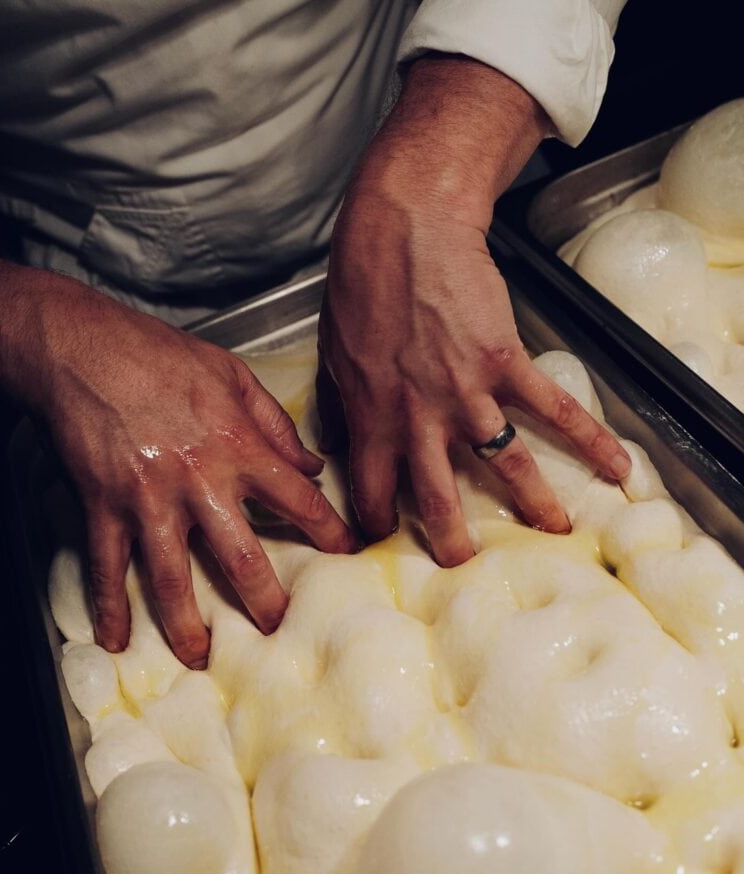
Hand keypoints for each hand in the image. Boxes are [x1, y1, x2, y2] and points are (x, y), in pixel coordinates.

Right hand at [0, 257, 355, 666]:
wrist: (83, 347)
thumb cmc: (161, 356)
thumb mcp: (232, 375)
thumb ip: (276, 424)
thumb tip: (313, 464)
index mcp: (238, 447)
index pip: (298, 500)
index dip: (329, 531)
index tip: (349, 555)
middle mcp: (199, 482)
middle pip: (240, 556)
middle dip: (263, 600)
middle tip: (276, 630)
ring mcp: (149, 500)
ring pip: (172, 576)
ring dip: (186, 624)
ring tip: (201, 658)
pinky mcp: (104, 506)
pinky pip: (107, 566)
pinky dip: (109, 605)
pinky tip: (116, 638)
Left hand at [318, 57, 630, 564]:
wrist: (404, 231)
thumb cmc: (360, 289)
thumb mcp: (334, 358)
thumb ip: (341, 410)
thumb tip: (334, 448)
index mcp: (373, 420)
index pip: (373, 493)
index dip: (376, 523)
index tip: (382, 539)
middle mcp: (420, 419)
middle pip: (437, 498)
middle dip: (450, 540)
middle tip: (462, 565)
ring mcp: (467, 394)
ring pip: (503, 464)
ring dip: (531, 502)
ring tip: (554, 531)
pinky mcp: (506, 364)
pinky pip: (553, 409)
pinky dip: (590, 439)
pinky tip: (616, 468)